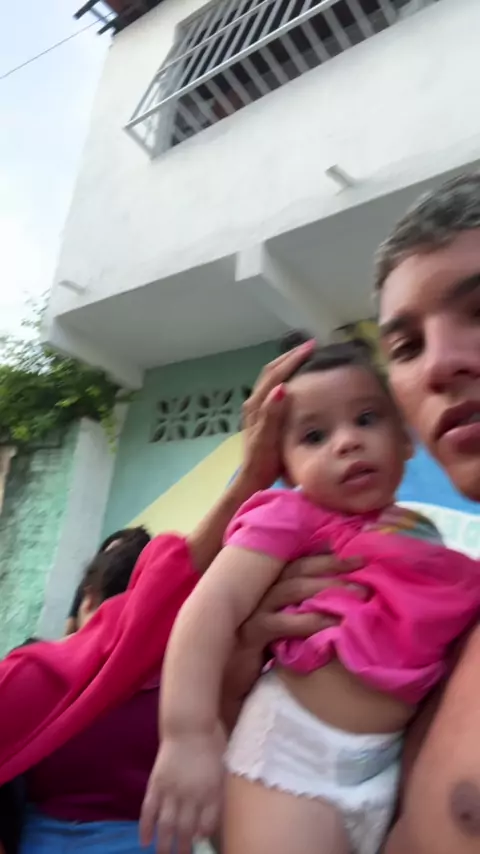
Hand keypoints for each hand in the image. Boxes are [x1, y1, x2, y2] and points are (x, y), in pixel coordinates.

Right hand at [140, 731, 224, 853]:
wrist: (189, 724)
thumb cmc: (212, 741)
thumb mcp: (225, 765)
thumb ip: (220, 789)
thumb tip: (216, 810)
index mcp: (212, 791)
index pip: (209, 824)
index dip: (205, 835)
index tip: (201, 842)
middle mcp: (192, 796)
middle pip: (187, 830)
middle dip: (185, 849)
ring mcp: (171, 791)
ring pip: (166, 825)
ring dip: (164, 845)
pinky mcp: (156, 784)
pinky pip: (149, 810)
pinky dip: (145, 827)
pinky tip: (144, 841)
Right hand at [221, 553, 365, 712]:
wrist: (225, 681)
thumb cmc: (256, 653)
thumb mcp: (279, 626)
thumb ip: (298, 610)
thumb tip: (335, 600)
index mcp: (266, 585)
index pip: (298, 562)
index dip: (326, 556)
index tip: (356, 556)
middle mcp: (257, 590)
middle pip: (298, 569)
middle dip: (331, 565)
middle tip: (362, 565)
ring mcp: (252, 609)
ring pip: (293, 588)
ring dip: (327, 588)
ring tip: (358, 594)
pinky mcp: (251, 632)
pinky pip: (284, 621)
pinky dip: (311, 620)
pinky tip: (334, 624)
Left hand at [240, 340, 314, 491]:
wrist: (253, 478)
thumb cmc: (263, 461)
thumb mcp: (268, 439)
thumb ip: (272, 414)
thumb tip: (281, 388)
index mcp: (257, 405)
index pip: (276, 374)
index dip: (293, 359)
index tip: (311, 347)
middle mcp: (255, 402)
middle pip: (272, 370)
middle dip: (290, 356)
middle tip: (311, 346)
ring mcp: (257, 408)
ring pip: (272, 377)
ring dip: (287, 364)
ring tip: (306, 357)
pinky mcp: (261, 414)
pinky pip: (274, 386)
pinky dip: (286, 376)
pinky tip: (298, 379)